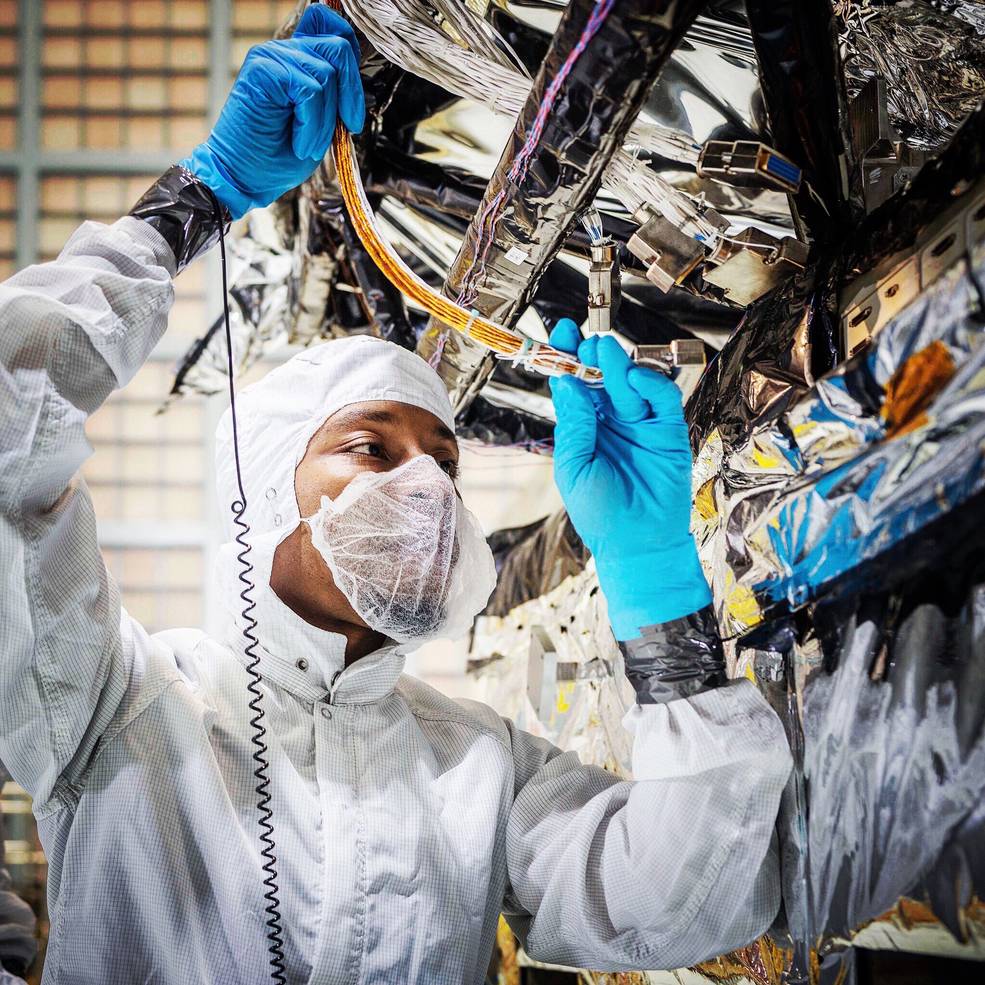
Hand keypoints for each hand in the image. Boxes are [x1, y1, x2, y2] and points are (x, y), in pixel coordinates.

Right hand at [180, 5, 364, 218]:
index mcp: (296, 58)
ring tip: (307, 144)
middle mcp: (283, 51)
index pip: (331, 26)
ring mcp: (271, 56)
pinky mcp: (263, 69)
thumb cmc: (280, 157)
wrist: (245, 178)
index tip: (351, 102)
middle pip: (338, 46)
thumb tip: (355, 76)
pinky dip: (313, 125)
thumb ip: (335, 93)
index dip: (351, 53)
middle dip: (351, 95)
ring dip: (326, 120)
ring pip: (327, 73)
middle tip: (346, 128)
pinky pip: (311, 90)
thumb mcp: (322, 123)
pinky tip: (299, 144)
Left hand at [549, 319, 710, 639]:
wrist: (637, 544)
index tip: (560, 333)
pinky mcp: (668, 431)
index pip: (574, 384)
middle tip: (584, 340)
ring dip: (616, 363)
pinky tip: (633, 378)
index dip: (567, 357)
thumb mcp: (574, 466)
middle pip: (601, 376)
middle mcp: (611, 421)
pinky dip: (649, 383)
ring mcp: (639, 424)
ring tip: (603, 351)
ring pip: (629, 382)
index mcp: (584, 428)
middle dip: (592, 355)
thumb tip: (566, 381)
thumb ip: (574, 423)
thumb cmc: (599, 513)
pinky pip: (661, 398)